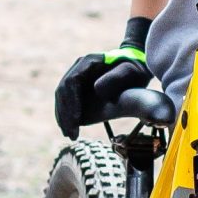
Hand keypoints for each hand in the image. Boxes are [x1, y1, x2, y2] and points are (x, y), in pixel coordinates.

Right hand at [54, 18, 153, 137]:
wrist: (136, 69)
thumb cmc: (135, 70)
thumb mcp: (130, 72)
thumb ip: (116, 78)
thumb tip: (96, 89)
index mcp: (88, 62)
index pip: (71, 82)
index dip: (71, 102)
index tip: (76, 119)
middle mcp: (78, 68)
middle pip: (62, 91)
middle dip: (65, 114)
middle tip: (70, 133)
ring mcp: (76, 78)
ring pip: (61, 98)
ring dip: (63, 117)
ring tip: (70, 135)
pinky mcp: (78, 88)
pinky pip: (66, 103)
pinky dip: (66, 116)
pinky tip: (70, 129)